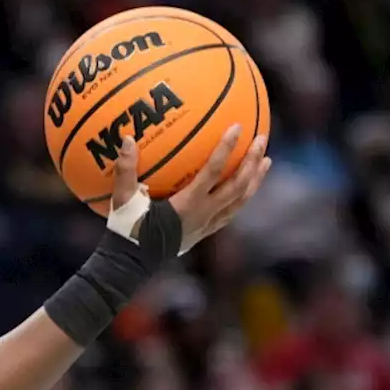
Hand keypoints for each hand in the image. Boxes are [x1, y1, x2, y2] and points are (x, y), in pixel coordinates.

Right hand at [112, 125, 270, 252]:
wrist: (130, 263)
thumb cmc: (127, 230)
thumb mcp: (123, 199)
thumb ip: (126, 170)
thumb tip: (127, 138)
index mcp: (188, 204)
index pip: (213, 172)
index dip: (226, 149)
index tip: (238, 126)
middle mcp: (204, 214)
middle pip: (237, 186)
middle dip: (251, 162)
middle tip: (262, 139)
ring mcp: (207, 225)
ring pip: (240, 201)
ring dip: (255, 180)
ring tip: (266, 161)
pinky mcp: (204, 232)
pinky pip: (231, 212)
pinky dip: (242, 197)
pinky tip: (245, 187)